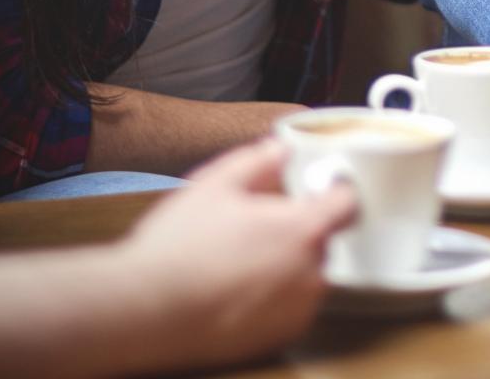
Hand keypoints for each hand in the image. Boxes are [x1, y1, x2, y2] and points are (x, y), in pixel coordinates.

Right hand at [121, 138, 353, 370]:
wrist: (143, 311)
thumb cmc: (179, 245)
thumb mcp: (216, 182)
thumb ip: (260, 159)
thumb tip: (284, 151)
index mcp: (303, 229)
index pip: (346, 203)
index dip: (335, 190)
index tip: (319, 188)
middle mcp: (311, 273)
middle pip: (323, 240)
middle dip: (300, 229)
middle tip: (259, 225)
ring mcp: (296, 311)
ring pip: (307, 274)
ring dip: (288, 263)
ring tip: (241, 258)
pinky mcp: (278, 339)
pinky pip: (291, 307)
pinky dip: (275, 296)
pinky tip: (238, 288)